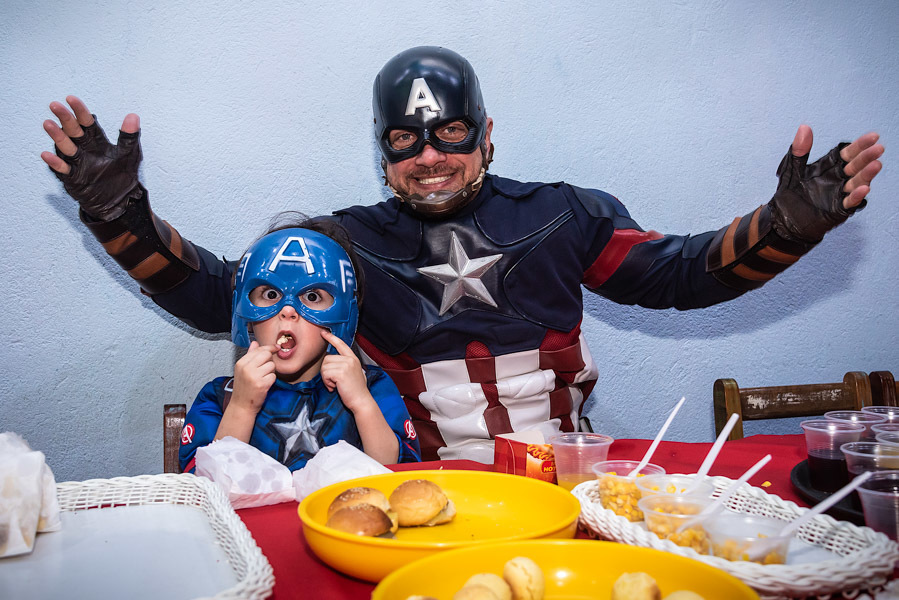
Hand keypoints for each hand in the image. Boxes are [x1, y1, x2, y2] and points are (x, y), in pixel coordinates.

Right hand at [40, 95, 142, 219]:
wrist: (121, 201)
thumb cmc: (123, 175)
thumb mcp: (129, 154)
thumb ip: (129, 136)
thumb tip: (133, 115)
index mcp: (96, 141)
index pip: (87, 122)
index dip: (80, 111)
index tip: (71, 99)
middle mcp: (84, 149)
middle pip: (73, 131)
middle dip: (65, 118)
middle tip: (55, 105)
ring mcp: (77, 163)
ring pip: (65, 147)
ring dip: (57, 136)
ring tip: (48, 124)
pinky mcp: (74, 178)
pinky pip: (63, 169)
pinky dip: (55, 163)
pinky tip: (47, 154)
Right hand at [231, 341, 277, 413]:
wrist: (241, 405)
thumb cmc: (243, 388)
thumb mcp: (242, 370)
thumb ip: (250, 355)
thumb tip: (255, 342)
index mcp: (241, 363)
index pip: (259, 349)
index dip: (269, 348)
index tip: (276, 348)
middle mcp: (246, 368)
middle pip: (267, 355)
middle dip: (270, 360)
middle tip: (266, 368)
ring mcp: (254, 376)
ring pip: (272, 365)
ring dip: (271, 371)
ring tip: (263, 378)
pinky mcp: (262, 384)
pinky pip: (273, 376)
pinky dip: (271, 380)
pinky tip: (264, 384)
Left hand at [320, 331, 371, 412]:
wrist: (361, 400)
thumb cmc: (356, 390)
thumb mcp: (353, 372)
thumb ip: (344, 364)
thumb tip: (331, 360)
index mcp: (353, 358)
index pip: (341, 344)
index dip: (331, 338)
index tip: (323, 333)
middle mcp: (350, 359)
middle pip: (327, 358)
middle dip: (326, 371)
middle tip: (334, 381)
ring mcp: (346, 365)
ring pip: (324, 366)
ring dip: (326, 378)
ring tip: (336, 385)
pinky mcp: (341, 373)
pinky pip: (325, 374)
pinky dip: (327, 382)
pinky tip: (335, 387)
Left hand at [790, 125, 882, 209]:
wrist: (782, 219)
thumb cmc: (789, 193)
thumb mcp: (792, 169)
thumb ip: (799, 151)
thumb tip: (804, 128)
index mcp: (830, 166)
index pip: (848, 153)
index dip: (860, 145)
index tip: (873, 136)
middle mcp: (838, 179)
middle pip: (855, 166)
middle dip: (867, 157)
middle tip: (878, 149)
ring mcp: (839, 194)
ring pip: (856, 183)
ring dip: (866, 175)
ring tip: (876, 165)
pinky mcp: (837, 210)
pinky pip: (849, 203)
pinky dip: (856, 196)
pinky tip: (864, 188)